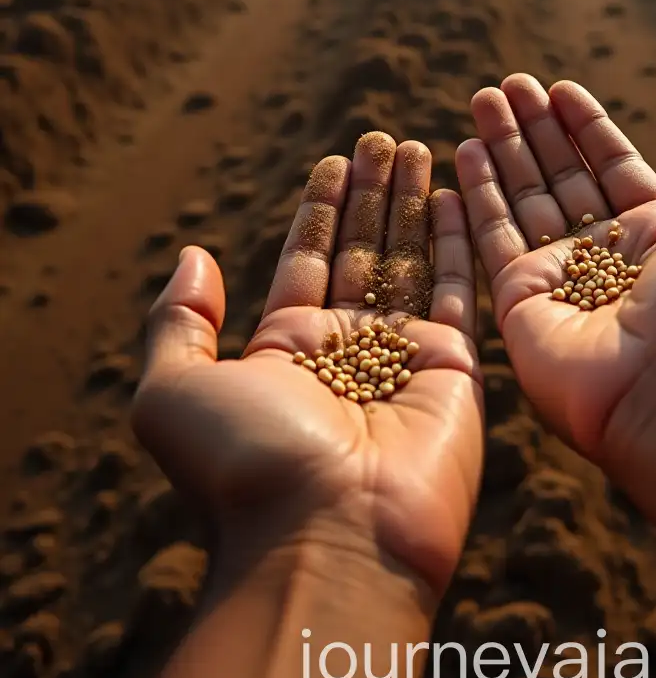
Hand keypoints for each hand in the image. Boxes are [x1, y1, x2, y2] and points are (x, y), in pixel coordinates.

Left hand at [131, 132, 481, 600]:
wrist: (329, 539)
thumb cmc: (247, 469)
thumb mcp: (174, 392)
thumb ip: (178, 322)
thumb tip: (193, 256)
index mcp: (286, 350)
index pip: (307, 258)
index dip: (321, 208)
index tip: (335, 160)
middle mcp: (347, 351)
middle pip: (363, 250)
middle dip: (373, 194)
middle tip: (383, 137)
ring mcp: (404, 358)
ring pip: (411, 261)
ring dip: (413, 203)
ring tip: (419, 147)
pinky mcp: (453, 368)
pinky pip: (458, 291)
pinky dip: (456, 242)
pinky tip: (454, 196)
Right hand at [455, 75, 655, 486]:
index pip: (615, 169)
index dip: (587, 128)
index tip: (560, 89)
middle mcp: (609, 260)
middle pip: (563, 178)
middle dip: (535, 130)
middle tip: (508, 84)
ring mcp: (561, 282)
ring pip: (524, 199)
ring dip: (502, 147)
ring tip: (483, 96)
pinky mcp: (520, 303)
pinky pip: (492, 237)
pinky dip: (478, 193)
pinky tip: (464, 148)